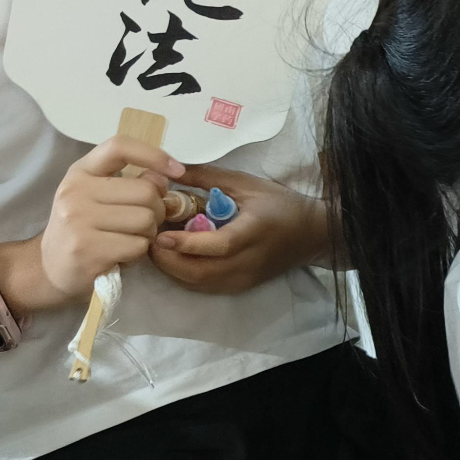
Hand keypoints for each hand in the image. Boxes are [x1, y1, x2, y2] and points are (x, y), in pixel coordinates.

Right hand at [36, 136, 183, 304]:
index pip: (119, 147)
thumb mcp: (99, 197)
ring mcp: (77, 220)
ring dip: (149, 233)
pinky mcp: (86, 249)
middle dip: (157, 210)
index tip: (177, 170)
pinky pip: (138, 245)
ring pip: (146, 220)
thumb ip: (130, 183)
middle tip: (143, 223)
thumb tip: (163, 177)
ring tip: (129, 239)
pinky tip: (121, 254)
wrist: (52, 267)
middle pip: (146, 191)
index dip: (154, 155)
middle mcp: (75, 191)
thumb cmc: (84, 228)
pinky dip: (139, 252)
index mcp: (80, 172)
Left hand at [148, 165, 328, 295]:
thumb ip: (207, 178)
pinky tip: (173, 260)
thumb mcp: (247, 184)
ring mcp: (245, 278)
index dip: (188, 243)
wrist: (312, 235)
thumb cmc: (280, 204)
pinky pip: (205, 287)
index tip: (160, 235)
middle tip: (146, 241)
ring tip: (155, 250)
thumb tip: (167, 172)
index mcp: (255, 232)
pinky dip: (183, 276)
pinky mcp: (240, 286)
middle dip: (169, 261)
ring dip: (172, 270)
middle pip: (202, 272)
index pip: (219, 245)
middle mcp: (249, 261)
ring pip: (199, 284)